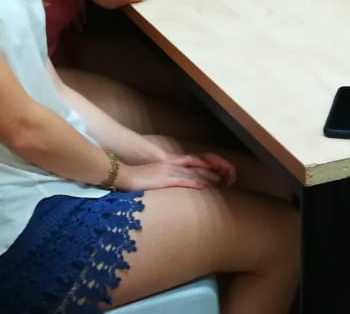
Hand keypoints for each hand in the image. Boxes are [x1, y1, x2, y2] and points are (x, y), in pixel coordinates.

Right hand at [115, 154, 229, 192]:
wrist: (124, 175)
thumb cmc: (138, 178)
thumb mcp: (155, 175)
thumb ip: (166, 178)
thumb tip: (174, 183)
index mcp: (171, 163)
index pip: (194, 162)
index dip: (207, 166)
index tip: (219, 173)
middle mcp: (173, 165)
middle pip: (198, 167)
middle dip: (213, 172)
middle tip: (226, 178)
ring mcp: (169, 171)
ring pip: (193, 173)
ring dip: (208, 178)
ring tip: (221, 183)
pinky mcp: (164, 179)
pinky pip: (182, 181)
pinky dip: (193, 183)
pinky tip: (202, 186)